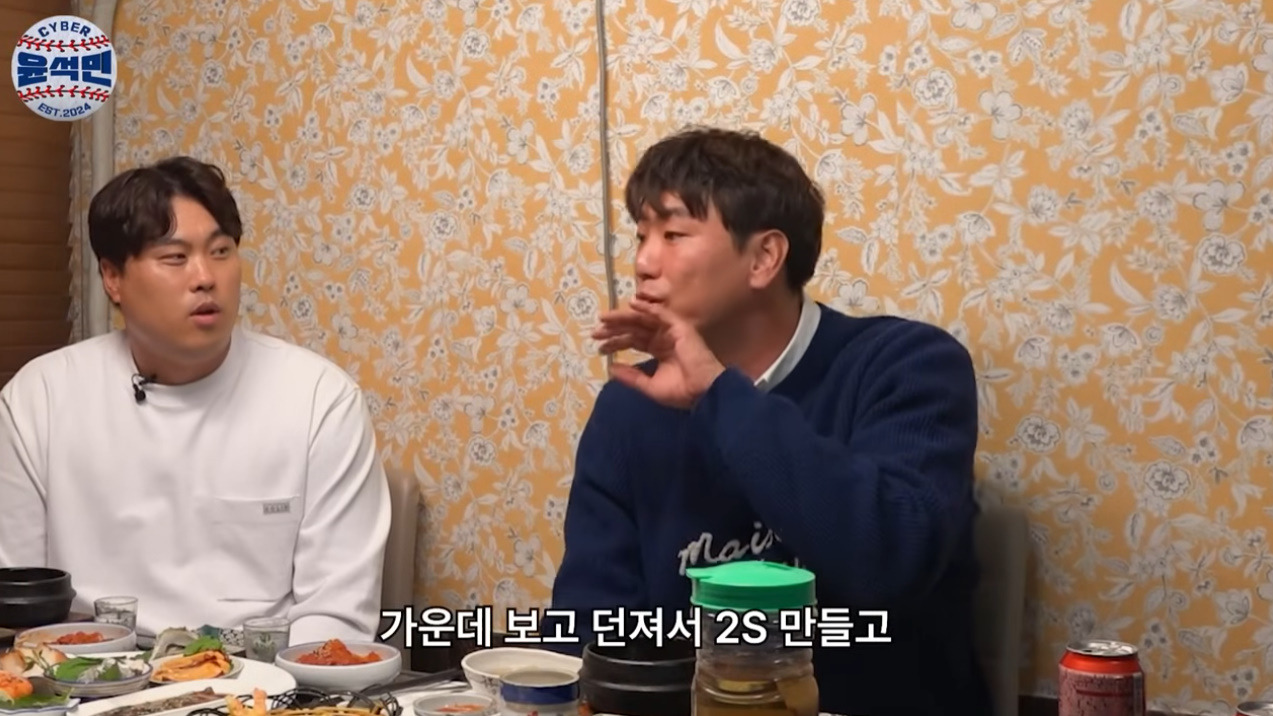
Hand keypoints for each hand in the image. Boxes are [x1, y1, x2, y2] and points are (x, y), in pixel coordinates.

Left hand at [592, 299, 725, 408]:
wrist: (702, 392)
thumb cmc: (681, 392)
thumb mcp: (649, 386)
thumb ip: (631, 376)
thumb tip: (611, 368)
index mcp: (659, 350)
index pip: (633, 341)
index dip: (616, 342)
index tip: (599, 345)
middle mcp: (663, 338)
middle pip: (635, 328)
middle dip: (615, 328)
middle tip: (596, 330)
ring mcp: (671, 331)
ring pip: (643, 320)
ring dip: (624, 317)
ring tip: (605, 318)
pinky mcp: (680, 327)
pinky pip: (661, 313)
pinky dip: (647, 308)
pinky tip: (631, 305)